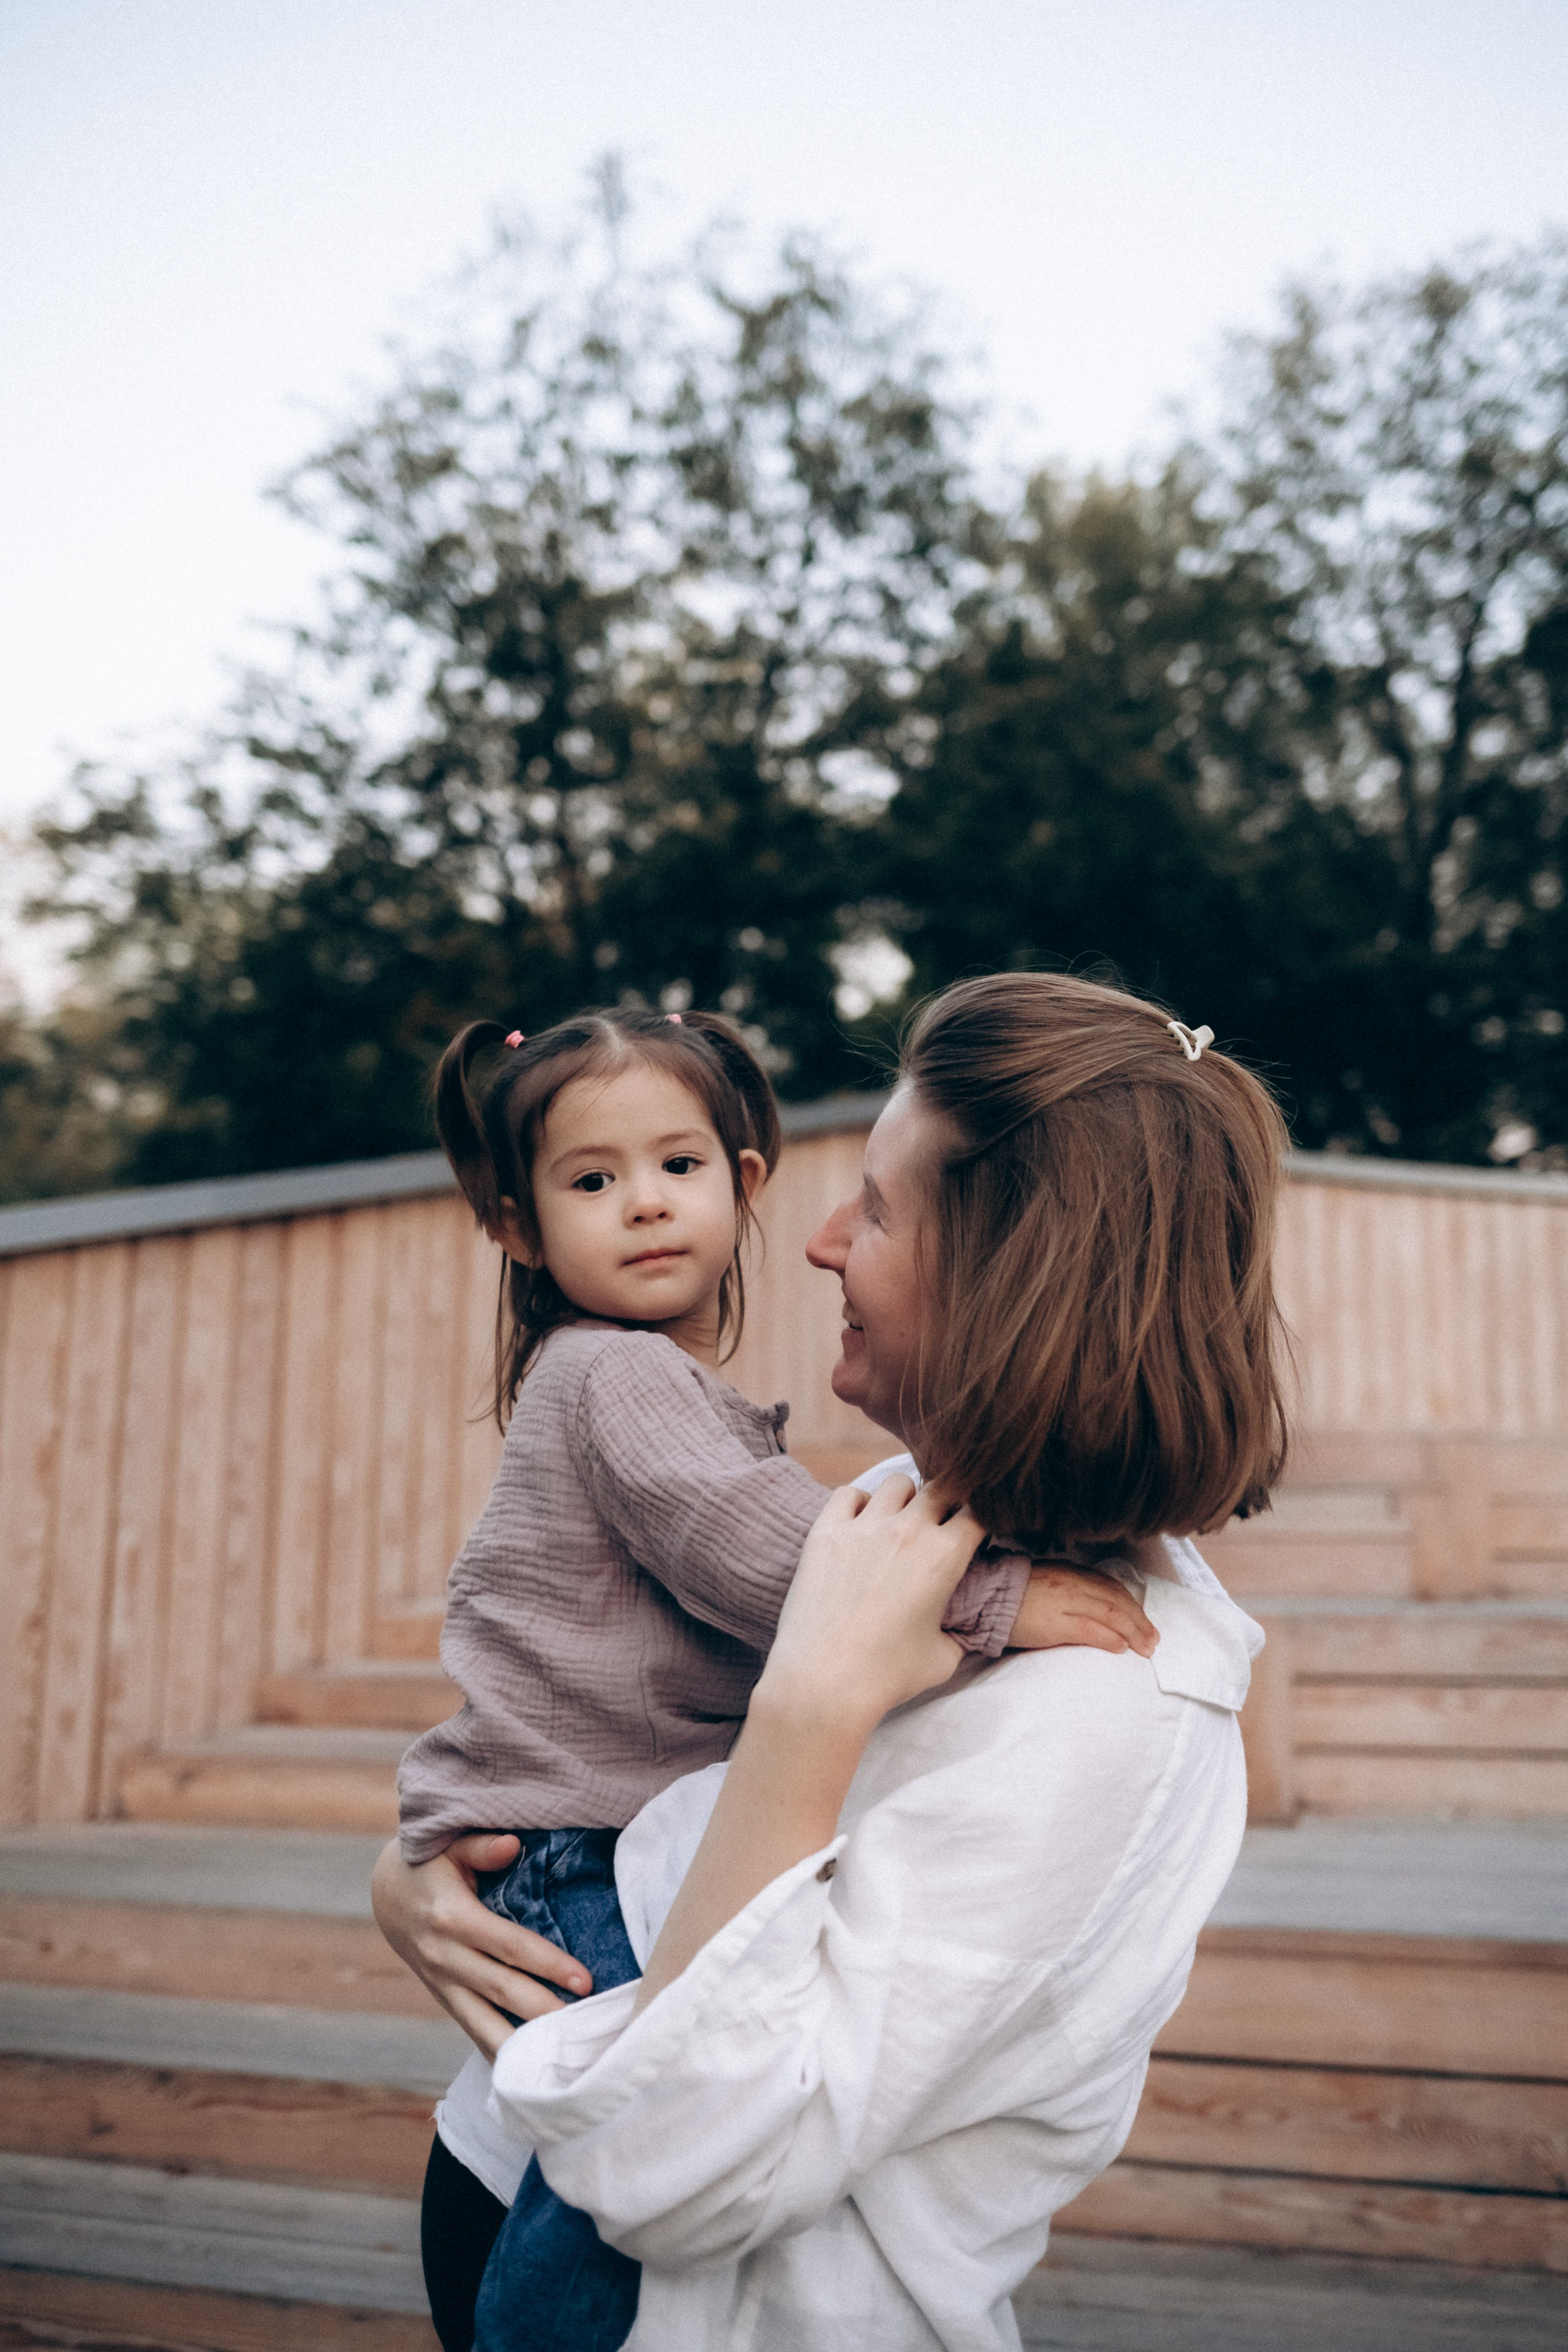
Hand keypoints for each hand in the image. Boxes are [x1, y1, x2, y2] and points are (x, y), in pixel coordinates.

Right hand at [370, 1832, 591, 2058]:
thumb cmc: (427, 1861)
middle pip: (502, 1990)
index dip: (547, 1963)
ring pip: (482, 2022)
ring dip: (520, 2045)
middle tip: (585, 2027)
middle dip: (544, 2009)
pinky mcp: (442, 1995)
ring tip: (557, 2065)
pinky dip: (495, 2050)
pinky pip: (471, 2027)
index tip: (584, 1979)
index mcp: (452, 1916)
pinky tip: (523, 2073)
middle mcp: (444, 1956)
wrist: (385, 1892)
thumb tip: (512, 1844)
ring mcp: (441, 1981)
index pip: (509, 1945)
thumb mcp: (447, 1842)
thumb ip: (480, 1846)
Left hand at [753, 1476, 984, 1738]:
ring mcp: (864, 1526)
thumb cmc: (887, 1676)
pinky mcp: (826, 1532)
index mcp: (945, 1555)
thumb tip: (964, 1627)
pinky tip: (859, 1525)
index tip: (974, 1535)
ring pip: (897, 1484)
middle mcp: (907, 1530)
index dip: (981, 1521)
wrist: (825, 1681)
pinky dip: (859, 1503)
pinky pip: (848, 1494)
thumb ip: (960, 1632)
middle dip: (948, 1504)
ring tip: (899, 1523)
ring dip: (906, 1499)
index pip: (979, 1512)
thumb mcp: (944, 1658)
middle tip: (939, 1526)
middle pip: (942, 1488)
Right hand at [1006, 1566, 1159, 1657]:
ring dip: (1133, 1632)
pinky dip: (1110, 1638)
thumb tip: (1094, 1605)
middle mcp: (1072, 1583)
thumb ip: (1071, 1588)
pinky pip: (1090, 1630)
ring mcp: (1065, 1602)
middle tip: (1153, 1639)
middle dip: (1140, 1620)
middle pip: (1117, 1600)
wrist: (984, 1598)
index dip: (1133, 1604)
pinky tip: (1122, 1647)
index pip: (1111, 1586)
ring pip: (1111, 1614)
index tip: (1145, 1621)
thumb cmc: (1012, 1593)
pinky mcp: (1055, 1623)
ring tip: (1145, 1648)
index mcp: (1071, 1572)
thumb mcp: (1047, 1581)